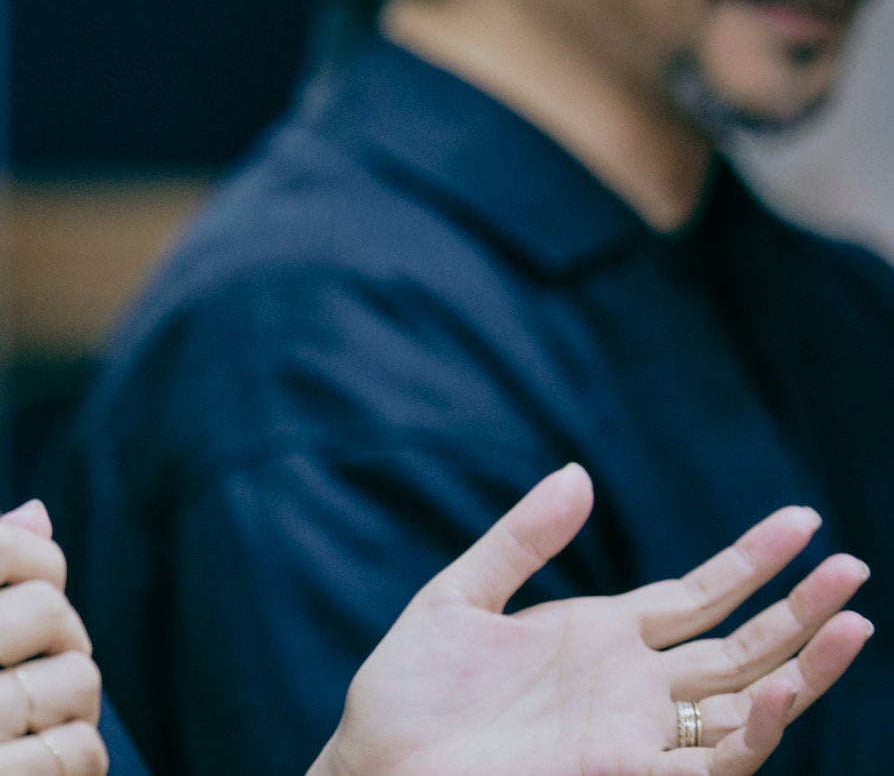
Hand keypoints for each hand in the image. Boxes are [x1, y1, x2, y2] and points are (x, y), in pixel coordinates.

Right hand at [0, 501, 108, 775]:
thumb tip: (36, 516)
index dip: (40, 558)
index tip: (41, 586)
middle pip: (48, 607)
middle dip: (65, 638)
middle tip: (39, 667)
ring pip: (78, 677)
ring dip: (75, 704)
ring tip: (37, 722)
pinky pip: (81, 748)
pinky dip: (77, 760)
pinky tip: (38, 765)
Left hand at [311, 464, 872, 775]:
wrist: (374, 763)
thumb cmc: (407, 693)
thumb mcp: (459, 597)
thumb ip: (521, 539)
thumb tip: (578, 473)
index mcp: (597, 637)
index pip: (698, 594)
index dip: (751, 560)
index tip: (803, 521)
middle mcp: (630, 687)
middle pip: (739, 645)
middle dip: (799, 609)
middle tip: (855, 566)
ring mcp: (634, 734)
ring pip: (744, 702)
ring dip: (801, 666)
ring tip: (853, 622)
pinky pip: (711, 760)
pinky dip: (754, 729)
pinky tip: (779, 688)